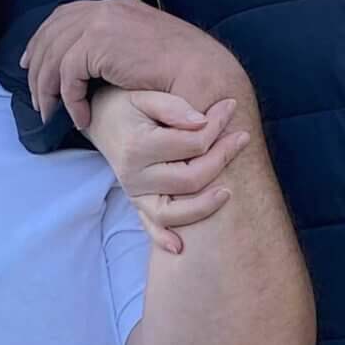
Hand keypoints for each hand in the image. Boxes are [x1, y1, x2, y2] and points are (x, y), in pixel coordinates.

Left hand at [21, 0, 248, 133]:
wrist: (207, 73)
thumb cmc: (184, 71)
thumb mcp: (145, 50)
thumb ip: (120, 48)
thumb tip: (96, 64)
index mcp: (117, 6)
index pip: (66, 15)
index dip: (43, 38)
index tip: (31, 62)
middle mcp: (106, 8)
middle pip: (52, 33)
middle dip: (37, 65)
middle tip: (34, 96)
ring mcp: (101, 23)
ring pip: (53, 56)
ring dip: (48, 89)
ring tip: (51, 115)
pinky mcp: (99, 44)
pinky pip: (68, 76)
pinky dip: (69, 101)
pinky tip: (80, 118)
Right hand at [88, 86, 248, 252]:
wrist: (101, 117)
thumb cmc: (128, 104)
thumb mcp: (147, 96)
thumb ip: (174, 107)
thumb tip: (203, 122)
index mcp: (137, 147)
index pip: (191, 143)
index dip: (217, 125)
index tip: (230, 107)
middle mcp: (134, 176)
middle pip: (190, 179)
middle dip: (221, 158)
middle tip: (243, 136)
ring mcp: (135, 193)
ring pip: (175, 212)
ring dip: (204, 205)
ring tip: (228, 192)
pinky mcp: (137, 202)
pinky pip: (151, 227)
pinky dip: (164, 239)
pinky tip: (180, 248)